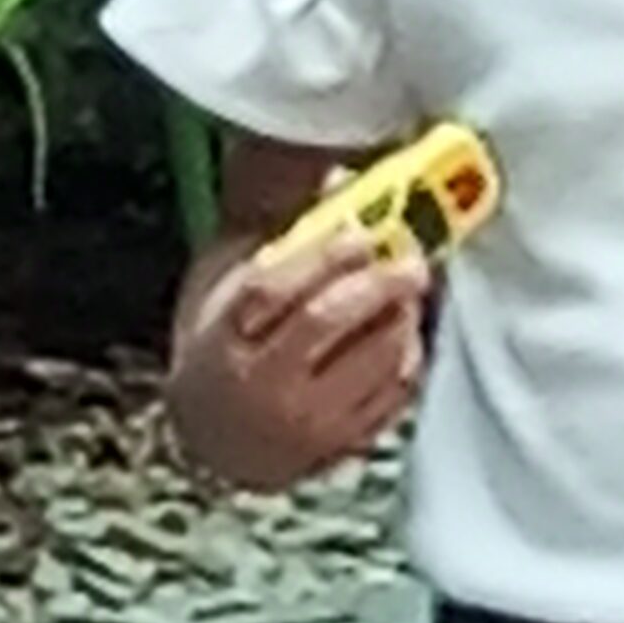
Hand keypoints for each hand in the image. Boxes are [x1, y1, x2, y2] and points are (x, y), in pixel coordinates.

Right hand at [168, 228, 430, 491]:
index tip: (360, 231)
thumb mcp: (226, 279)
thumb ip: (277, 230)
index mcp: (222, 336)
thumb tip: (340, 176)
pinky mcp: (340, 446)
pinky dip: (408, 358)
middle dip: (375, 281)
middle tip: (410, 257)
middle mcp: (259, 384)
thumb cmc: (225, 339)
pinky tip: (406, 331)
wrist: (213, 437)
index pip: (270, 289)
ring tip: (410, 290)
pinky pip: (392, 397)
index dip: (321, 255)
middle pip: (324, 321)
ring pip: (368, 361)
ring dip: (401, 316)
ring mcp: (302, 423)